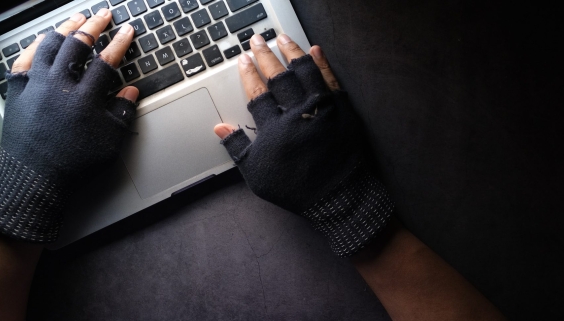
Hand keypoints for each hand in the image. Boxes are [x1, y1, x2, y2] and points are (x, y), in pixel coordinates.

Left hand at [0, 9, 137, 242]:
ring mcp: (35, 86)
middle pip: (77, 44)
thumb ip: (122, 113)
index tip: (127, 31)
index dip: (119, 43)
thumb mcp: (109, 143)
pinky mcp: (17, 91)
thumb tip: (130, 91)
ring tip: (76, 20)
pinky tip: (43, 39)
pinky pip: (25, 59)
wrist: (33, 181)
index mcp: (84, 98)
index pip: (106, 61)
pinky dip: (35, 46)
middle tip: (103, 15)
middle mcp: (58, 86)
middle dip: (94, 26)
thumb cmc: (73, 165)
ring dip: (65, 29)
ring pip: (50, 45)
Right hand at [213, 34, 393, 256]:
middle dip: (265, 56)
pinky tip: (315, 51)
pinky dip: (322, 63)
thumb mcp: (257, 174)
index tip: (243, 59)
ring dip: (292, 52)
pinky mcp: (343, 110)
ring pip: (305, 72)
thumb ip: (237, 148)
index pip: (257, 92)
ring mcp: (322, 109)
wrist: (338, 198)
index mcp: (274, 128)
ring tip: (282, 38)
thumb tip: (219, 128)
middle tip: (257, 40)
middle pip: (278, 77)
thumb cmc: (295, 189)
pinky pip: (332, 80)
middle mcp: (298, 113)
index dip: (248, 73)